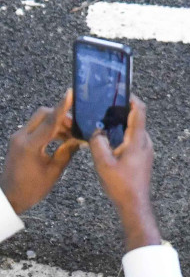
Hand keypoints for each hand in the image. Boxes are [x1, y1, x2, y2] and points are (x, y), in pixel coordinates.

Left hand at [1, 89, 82, 213]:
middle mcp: (21, 137)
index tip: (70, 93)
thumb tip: (79, 139)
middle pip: (43, 114)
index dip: (62, 107)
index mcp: (30, 146)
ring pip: (40, 119)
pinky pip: (36, 126)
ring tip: (70, 135)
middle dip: (62, 116)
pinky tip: (60, 138)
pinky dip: (49, 128)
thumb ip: (67, 152)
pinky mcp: (18, 140)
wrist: (9, 198)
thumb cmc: (31, 189)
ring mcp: (18, 137)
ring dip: (56, 122)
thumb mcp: (53, 172)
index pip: (50, 122)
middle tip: (76, 127)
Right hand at [89, 95, 159, 250]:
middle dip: (122, 111)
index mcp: (138, 140)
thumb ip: (98, 144)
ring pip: (134, 130)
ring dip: (121, 125)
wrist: (135, 203)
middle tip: (105, 108)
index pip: (140, 111)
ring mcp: (145, 149)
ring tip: (104, 124)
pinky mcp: (143, 157)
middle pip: (136, 119)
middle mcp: (145, 142)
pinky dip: (122, 136)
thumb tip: (96, 131)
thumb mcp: (103, 164)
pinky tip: (109, 142)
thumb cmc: (121, 185)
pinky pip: (133, 140)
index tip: (121, 92)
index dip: (132, 99)